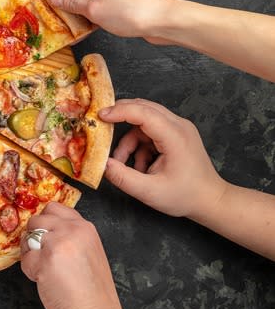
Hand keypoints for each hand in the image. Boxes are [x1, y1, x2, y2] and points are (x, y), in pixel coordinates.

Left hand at [20, 203, 121, 308]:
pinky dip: (30, 271)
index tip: (45, 234)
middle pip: (38, 219)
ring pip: (28, 236)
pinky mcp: (46, 259)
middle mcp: (73, 230)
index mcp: (85, 227)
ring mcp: (59, 243)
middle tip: (43, 253)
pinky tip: (45, 280)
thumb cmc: (90, 289)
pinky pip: (26, 258)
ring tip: (46, 268)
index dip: (45, 221)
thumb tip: (44, 229)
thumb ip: (70, 235)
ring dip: (31, 252)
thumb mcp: (88, 251)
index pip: (54, 208)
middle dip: (34, 235)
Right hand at [99, 99, 227, 216]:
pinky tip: (140, 165)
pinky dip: (138, 145)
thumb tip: (102, 164)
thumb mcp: (150, 192)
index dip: (119, 111)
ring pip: (143, 122)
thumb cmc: (185, 196)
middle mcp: (179, 126)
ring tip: (123, 163)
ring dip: (129, 140)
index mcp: (175, 136)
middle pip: (143, 108)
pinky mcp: (175, 134)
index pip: (143, 112)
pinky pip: (149, 131)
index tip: (99, 116)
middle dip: (120, 117)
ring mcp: (179, 128)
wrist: (211, 200)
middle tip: (100, 128)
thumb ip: (123, 177)